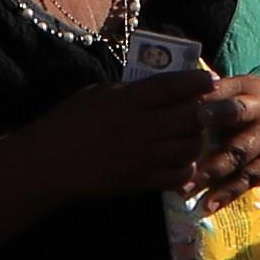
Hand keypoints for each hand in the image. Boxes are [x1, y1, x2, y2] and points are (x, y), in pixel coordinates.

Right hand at [38, 67, 214, 198]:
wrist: (49, 164)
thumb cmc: (68, 122)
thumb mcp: (96, 94)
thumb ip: (128, 92)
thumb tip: (157, 89)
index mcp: (127, 101)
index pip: (171, 87)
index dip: (195, 82)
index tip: (210, 80)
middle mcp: (140, 127)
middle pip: (189, 117)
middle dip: (206, 112)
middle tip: (209, 110)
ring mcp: (142, 156)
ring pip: (189, 147)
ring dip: (198, 140)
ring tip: (194, 136)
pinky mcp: (140, 180)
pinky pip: (177, 175)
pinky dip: (186, 167)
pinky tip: (182, 161)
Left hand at [186, 73, 259, 202]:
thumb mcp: (246, 88)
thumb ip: (216, 93)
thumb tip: (173, 98)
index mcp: (248, 89)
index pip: (225, 89)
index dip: (208, 97)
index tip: (190, 107)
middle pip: (236, 116)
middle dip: (212, 128)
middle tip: (185, 142)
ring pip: (239, 155)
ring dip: (211, 173)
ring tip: (185, 188)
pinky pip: (248, 180)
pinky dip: (228, 194)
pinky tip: (208, 206)